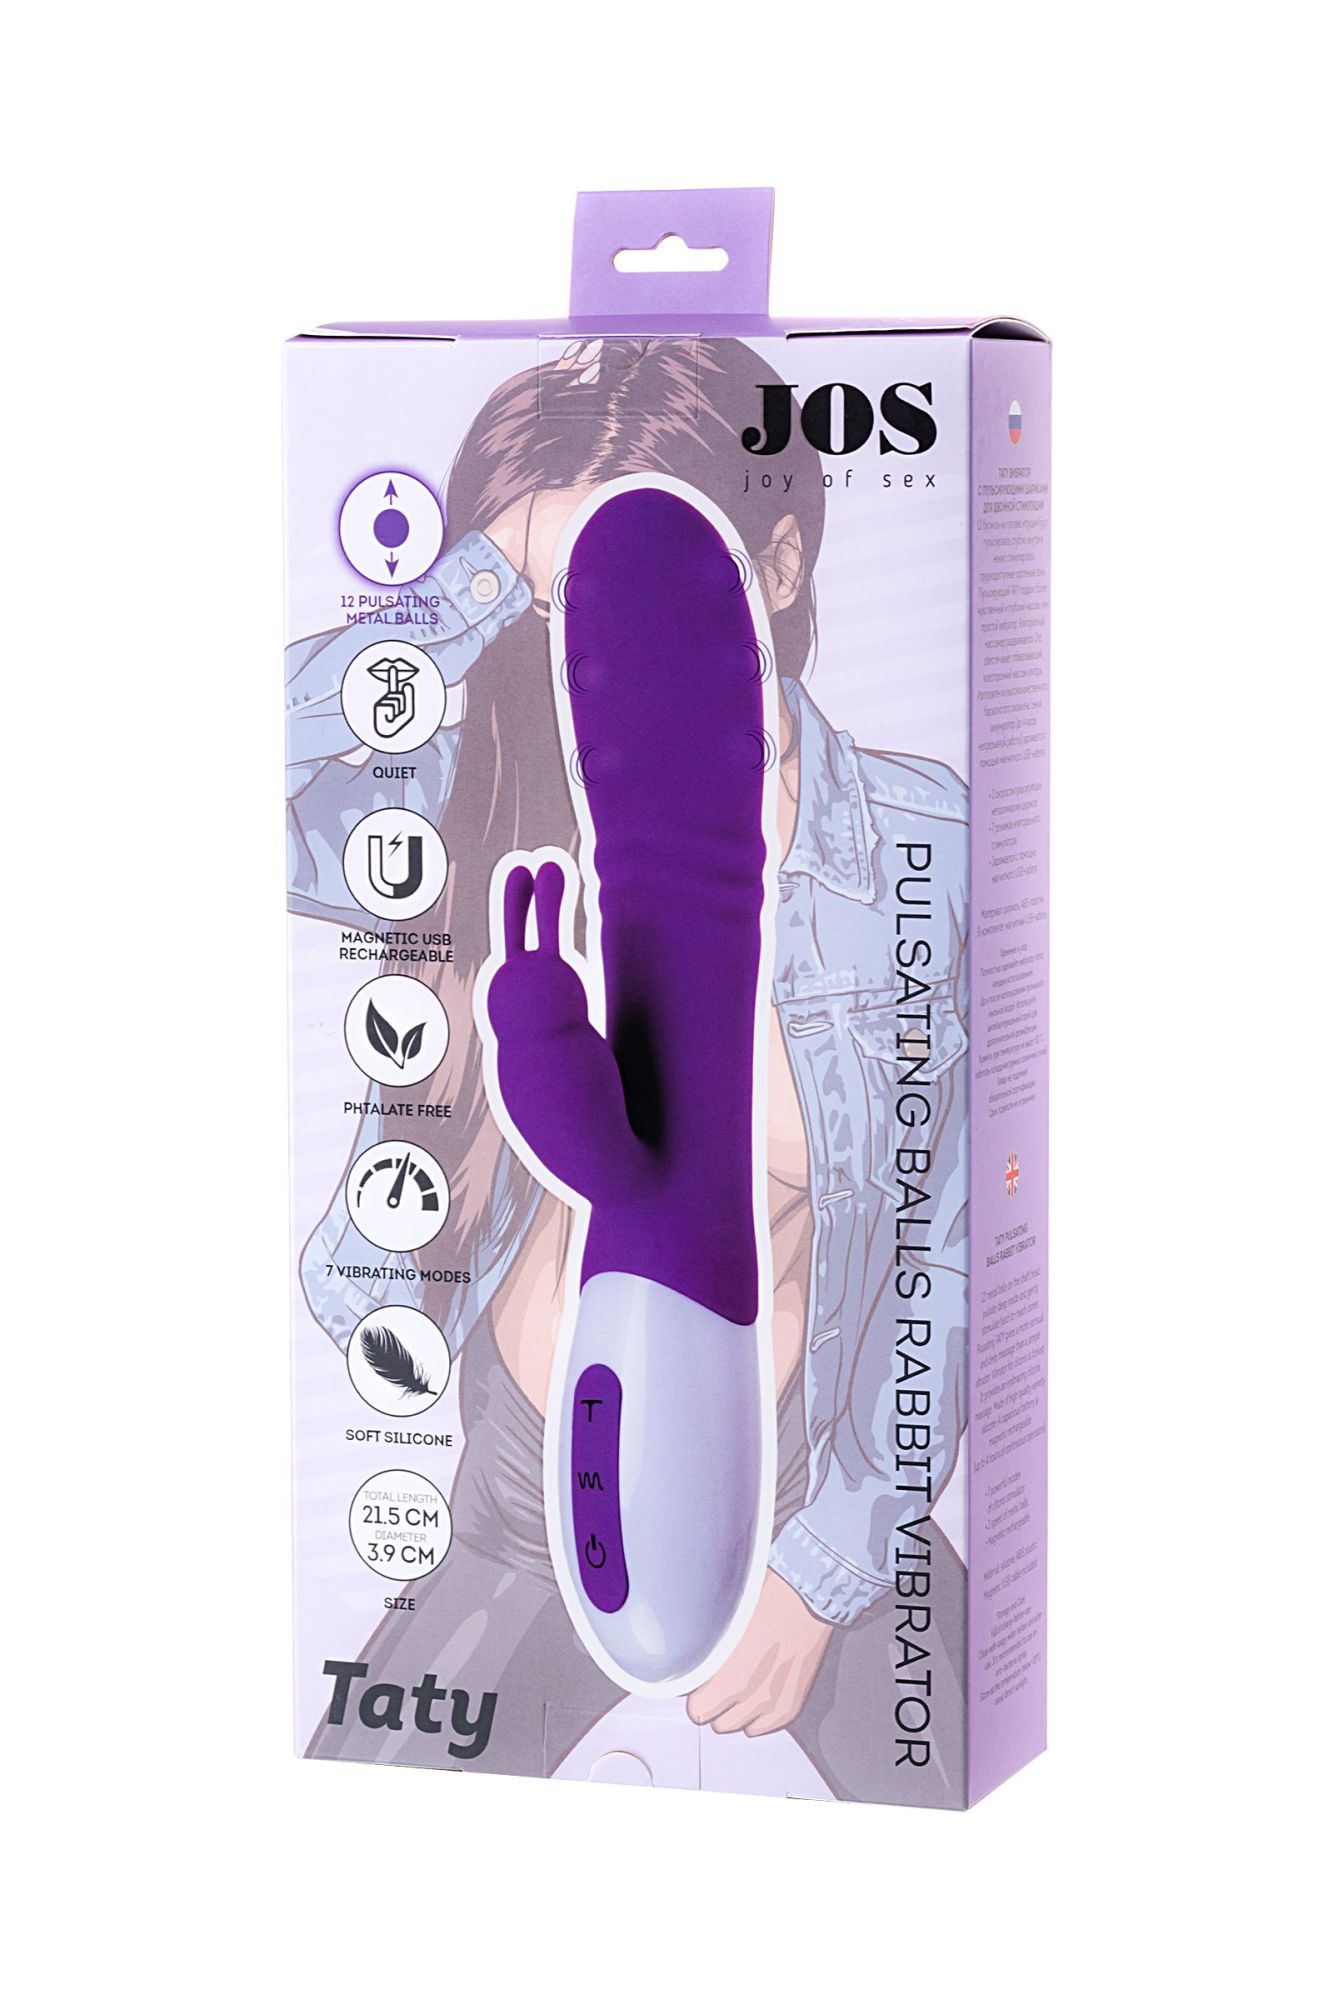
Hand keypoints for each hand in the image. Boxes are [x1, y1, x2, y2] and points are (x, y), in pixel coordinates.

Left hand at [687, 1570, 833, 1735]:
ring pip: (743, 1727)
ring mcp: (775, 1704)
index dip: (698, 1696)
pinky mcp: (792, 1705)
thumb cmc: (766, 1601)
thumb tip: (696, 1667)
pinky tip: (759, 1692)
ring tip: (742, 1687)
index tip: (700, 1687)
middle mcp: (753, 1698)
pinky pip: (766, 1727)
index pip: (698, 1711)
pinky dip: (760, 1715)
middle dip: (717, 1706)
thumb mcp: (726, 1627)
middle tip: (720, 1685)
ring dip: (738, 1711)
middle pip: (719, 1724)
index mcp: (732, 1678)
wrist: (805, 1599)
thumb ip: (710, 1657)